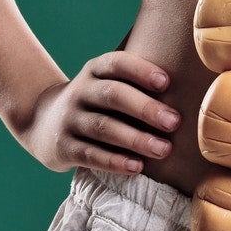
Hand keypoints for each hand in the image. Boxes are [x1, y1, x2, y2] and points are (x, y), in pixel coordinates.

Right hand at [19, 50, 180, 175]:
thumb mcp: (104, 83)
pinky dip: (115, 161)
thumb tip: (189, 82)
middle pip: (113, 95)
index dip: (140, 70)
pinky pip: (91, 154)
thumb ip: (135, 81)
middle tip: (175, 122)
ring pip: (104, 127)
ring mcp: (69, 120)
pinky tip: (137, 167)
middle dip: (145, 108)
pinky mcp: (64, 147)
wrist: (41, 122)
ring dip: (136, 139)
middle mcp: (80, 92)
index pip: (116, 63)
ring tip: (164, 149)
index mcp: (94, 71)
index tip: (166, 82)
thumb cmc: (93, 103)